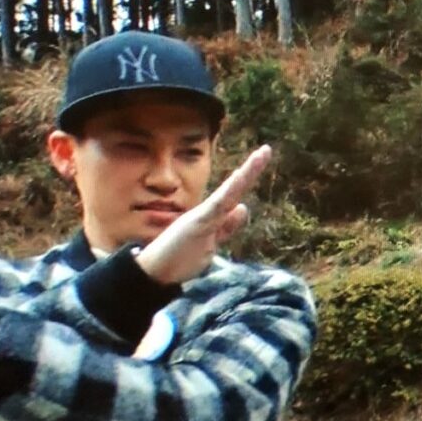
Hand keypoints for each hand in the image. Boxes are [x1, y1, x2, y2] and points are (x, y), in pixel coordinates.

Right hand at [135, 145, 271, 284]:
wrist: (154, 270)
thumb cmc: (178, 256)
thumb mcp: (211, 241)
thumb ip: (227, 226)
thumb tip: (242, 207)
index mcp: (213, 216)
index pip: (235, 195)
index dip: (248, 177)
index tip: (262, 157)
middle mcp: (209, 212)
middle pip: (235, 189)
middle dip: (251, 170)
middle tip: (267, 150)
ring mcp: (204, 217)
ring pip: (229, 193)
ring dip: (246, 175)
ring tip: (261, 156)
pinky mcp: (199, 223)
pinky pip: (217, 206)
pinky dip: (229, 191)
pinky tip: (240, 177)